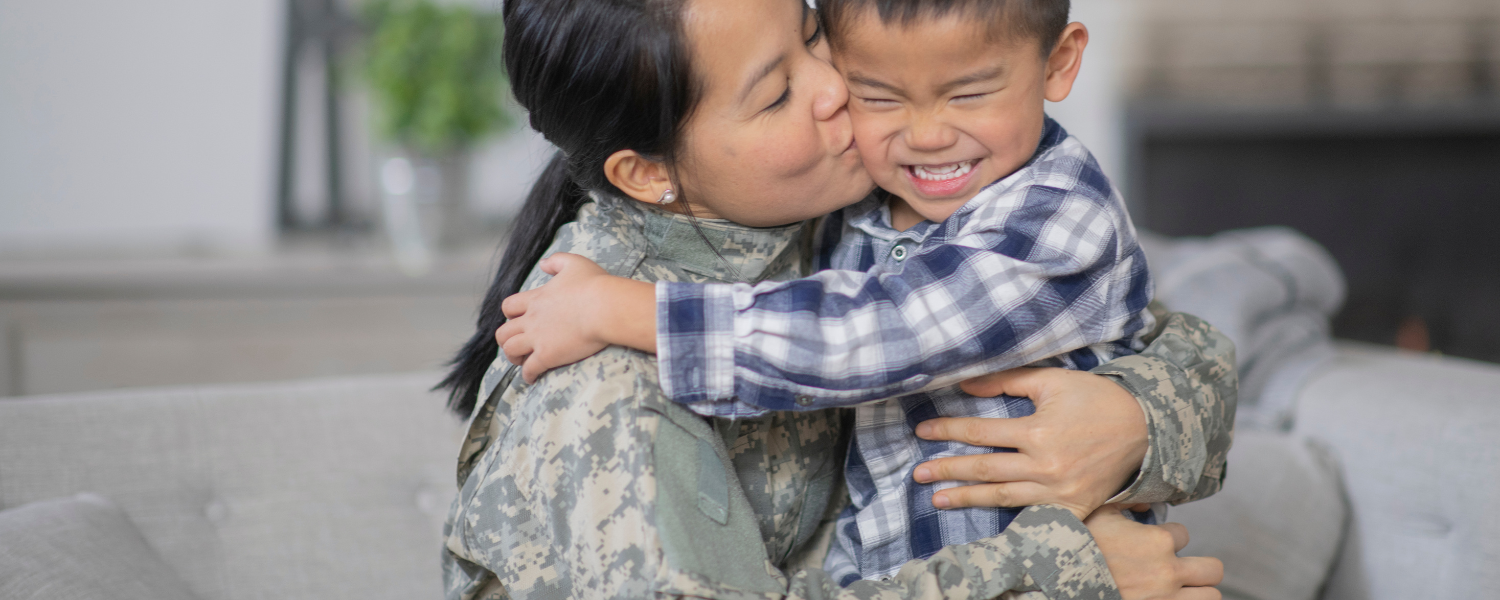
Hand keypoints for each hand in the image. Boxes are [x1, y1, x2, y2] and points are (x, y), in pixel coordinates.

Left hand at [497, 253, 651, 382]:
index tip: (517, 319)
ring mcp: (537, 339)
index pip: (509, 307)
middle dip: (506, 340)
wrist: (604, 307)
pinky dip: (528, 376)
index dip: (510, 314)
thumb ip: (556, 261)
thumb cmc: (594, 285)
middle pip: (503, 332)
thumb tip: (543, 264)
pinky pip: (529, 370)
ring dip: (513, 358)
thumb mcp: (574, 263)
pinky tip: (532, 378)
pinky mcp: (547, 356)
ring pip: (510, 351)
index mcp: (536, 299)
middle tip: (516, 344)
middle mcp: (531, 320)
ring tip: (521, 362)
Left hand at [910, 367, 1148, 519]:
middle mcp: (1045, 466)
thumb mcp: (1052, 381)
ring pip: (1002, 497)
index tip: (923, 432)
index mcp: (1037, 432)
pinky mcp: (1073, 507)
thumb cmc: (1097, 399)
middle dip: (947, 470)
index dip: (948, 431)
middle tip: (918, 475)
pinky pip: (1033, 515)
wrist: (1146, 429)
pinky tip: (985, 519)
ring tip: (938, 499)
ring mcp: (1059, 492)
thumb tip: (964, 385)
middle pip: (984, 469)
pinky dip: (1008, 517)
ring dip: (967, 498)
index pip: (980, 433)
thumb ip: (1005, 381)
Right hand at [1085, 506, 1222, 599]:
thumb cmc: (1078, 547)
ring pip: (1211, 596)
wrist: (1062, 582)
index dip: (1168, 537)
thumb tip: (1143, 504)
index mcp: (1157, 541)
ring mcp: (1166, 599)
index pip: (1184, 534)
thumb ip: (1124, 502)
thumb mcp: (1097, 515)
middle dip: (1198, 568)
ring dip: (1197, 591)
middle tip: (1179, 569)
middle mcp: (1169, 572)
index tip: (1152, 544)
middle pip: (1213, 569)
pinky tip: (1168, 597)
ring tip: (1179, 589)